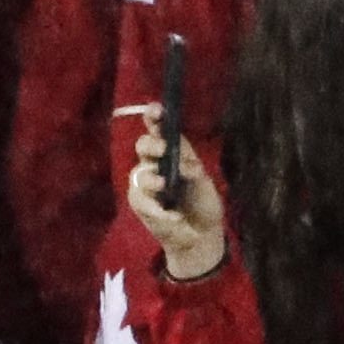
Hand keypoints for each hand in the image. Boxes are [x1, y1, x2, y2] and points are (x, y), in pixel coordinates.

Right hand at [119, 116, 227, 282]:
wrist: (200, 234)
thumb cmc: (204, 203)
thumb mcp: (204, 183)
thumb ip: (194, 170)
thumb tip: (182, 165)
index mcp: (177, 153)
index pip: (163, 131)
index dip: (155, 118)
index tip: (155, 109)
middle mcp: (158, 164)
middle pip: (143, 145)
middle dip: (151, 144)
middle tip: (163, 149)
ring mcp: (147, 183)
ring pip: (139, 171)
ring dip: (153, 179)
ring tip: (165, 187)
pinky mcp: (140, 202)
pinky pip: (140, 198)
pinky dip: (157, 207)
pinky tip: (172, 214)